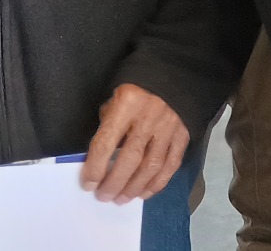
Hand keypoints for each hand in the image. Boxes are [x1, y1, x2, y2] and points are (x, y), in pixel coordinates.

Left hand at [81, 84, 190, 203]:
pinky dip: (158, 182)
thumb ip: (109, 121)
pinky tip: (145, 193)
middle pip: (130, 159)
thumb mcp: (116, 95)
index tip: (87, 184)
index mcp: (127, 104)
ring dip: (135, 187)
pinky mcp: (183, 134)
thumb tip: (102, 154)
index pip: (106, 142)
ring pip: (151, 165)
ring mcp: (169, 127)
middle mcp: (149, 117)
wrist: (176, 71)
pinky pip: (171, 164)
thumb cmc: (138, 85)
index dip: (95, 167)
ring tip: (121, 199)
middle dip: (114, 183)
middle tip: (104, 196)